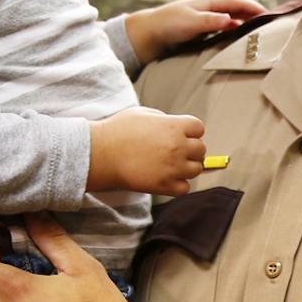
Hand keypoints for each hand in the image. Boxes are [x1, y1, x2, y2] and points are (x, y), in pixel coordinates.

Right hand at [89, 105, 205, 195]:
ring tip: (170, 166)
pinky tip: (166, 178)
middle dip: (190, 150)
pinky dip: (178, 185)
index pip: (199, 128)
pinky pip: (185, 188)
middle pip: (201, 149)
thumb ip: (163, 118)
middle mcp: (178, 146)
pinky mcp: (165, 185)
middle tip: (176, 152)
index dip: (191, 132)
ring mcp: (173, 167)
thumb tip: (173, 126)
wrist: (101, 154)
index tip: (182, 135)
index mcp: (174, 126)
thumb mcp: (142, 113)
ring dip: (186, 168)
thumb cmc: (117, 131)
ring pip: (196, 169)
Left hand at [124, 0, 265, 64]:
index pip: (238, 2)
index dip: (254, 7)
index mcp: (209, 2)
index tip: (270, 14)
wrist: (149, 33)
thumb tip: (232, 20)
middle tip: (271, 22)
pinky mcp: (202, 28)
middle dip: (253, 13)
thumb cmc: (169, 25)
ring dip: (246, 22)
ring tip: (259, 30)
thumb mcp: (191, 23)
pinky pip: (225, 26)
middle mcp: (210, 7)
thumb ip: (211, 21)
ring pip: (232, 17)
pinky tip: (239, 38)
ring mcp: (207, 17)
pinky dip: (235, 29)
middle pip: (237, 8)